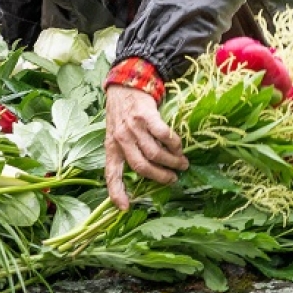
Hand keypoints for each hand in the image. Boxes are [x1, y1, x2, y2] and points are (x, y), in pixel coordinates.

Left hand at [103, 84, 186, 209]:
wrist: (125, 84)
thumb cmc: (121, 113)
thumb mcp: (116, 133)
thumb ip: (125, 151)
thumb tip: (146, 172)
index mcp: (111, 146)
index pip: (111, 173)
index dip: (116, 192)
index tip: (125, 207)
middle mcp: (120, 138)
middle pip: (141, 166)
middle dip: (160, 177)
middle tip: (173, 179)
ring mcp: (133, 126)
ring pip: (155, 153)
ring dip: (172, 161)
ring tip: (181, 164)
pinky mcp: (146, 115)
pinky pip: (164, 135)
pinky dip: (174, 144)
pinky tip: (179, 147)